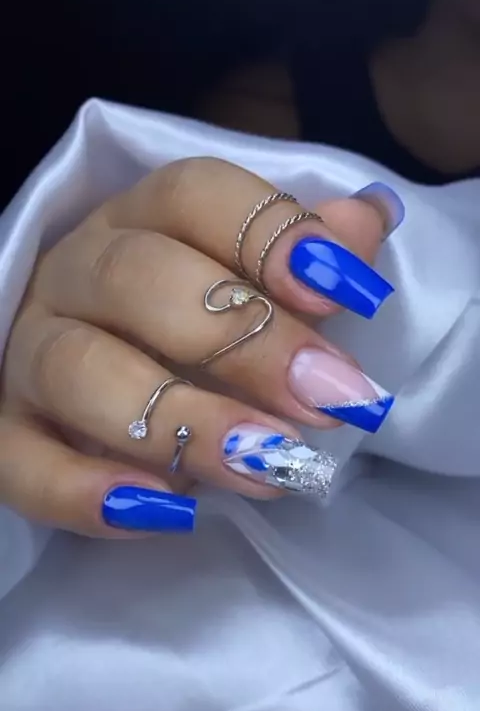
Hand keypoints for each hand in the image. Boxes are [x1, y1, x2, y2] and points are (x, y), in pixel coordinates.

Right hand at [0, 159, 403, 535]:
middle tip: (328, 400)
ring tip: (266, 467)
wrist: (110, 389)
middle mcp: (76, 273)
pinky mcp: (6, 431)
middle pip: (138, 280)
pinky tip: (165, 513)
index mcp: (142, 220)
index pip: (193, 197)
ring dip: (179, 423)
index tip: (347, 293)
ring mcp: (31, 352)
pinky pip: (19, 462)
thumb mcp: (258, 285)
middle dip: (243, 342)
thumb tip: (367, 218)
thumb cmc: (199, 330)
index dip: (271, 236)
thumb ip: (308, 254)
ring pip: (79, 371)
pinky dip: (82, 492)